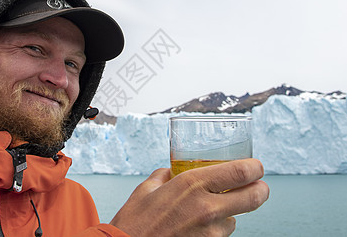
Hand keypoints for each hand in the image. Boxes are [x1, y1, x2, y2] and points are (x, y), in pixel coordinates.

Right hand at [110, 158, 268, 236]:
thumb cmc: (135, 220)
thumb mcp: (147, 188)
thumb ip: (165, 175)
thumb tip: (172, 170)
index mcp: (192, 184)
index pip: (240, 172)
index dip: (255, 168)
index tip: (256, 166)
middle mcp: (206, 207)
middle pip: (254, 196)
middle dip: (261, 189)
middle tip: (258, 186)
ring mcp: (210, 231)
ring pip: (236, 218)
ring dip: (230, 212)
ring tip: (210, 210)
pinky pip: (222, 234)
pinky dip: (216, 228)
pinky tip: (198, 226)